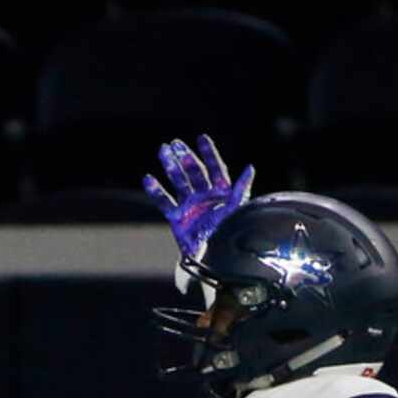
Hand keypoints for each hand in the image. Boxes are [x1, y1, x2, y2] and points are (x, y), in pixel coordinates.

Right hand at [143, 136, 254, 262]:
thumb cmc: (226, 235)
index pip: (215, 168)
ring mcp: (189, 206)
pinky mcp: (177, 218)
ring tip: (163, 151)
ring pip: (178, 181)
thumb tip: (250, 168)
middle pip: (194, 172)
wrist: (211, 259)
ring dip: (171, 166)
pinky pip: (164, 202)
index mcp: (221, 193)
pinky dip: (156, 191)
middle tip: (175, 144)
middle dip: (185, 157)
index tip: (201, 138)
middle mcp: (204, 196)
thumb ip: (241, 189)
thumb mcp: (236, 210)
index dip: (209, 153)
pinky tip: (148, 179)